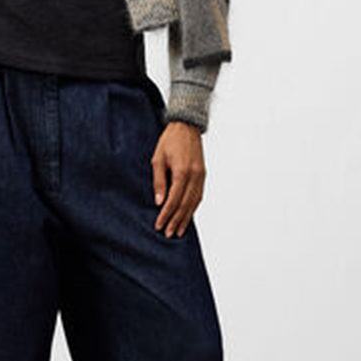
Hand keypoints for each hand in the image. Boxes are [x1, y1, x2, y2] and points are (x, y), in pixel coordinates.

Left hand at [151, 121, 204, 236]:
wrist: (186, 126)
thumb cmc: (170, 140)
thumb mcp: (158, 159)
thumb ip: (159, 181)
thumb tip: (159, 201)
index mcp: (182, 171)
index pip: (174, 200)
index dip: (166, 214)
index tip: (159, 225)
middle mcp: (194, 176)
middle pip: (186, 204)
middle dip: (176, 220)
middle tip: (168, 233)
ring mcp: (201, 176)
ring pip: (194, 202)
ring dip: (186, 217)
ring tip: (179, 230)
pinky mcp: (203, 175)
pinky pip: (199, 195)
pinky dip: (193, 207)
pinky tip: (187, 216)